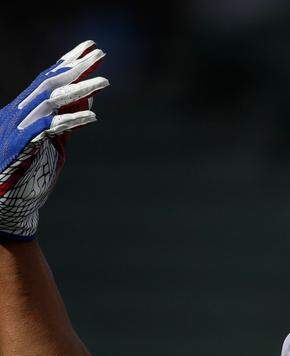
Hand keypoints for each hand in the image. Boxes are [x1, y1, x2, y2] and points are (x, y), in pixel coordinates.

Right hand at [0, 41, 108, 240]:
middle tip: (100, 52)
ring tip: (105, 82)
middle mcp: (21, 112)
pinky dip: (71, 120)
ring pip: (52, 100)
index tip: (90, 47)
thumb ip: (67, 121)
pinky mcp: (25, 144)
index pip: (49, 78)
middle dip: (76, 66)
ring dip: (80, 89)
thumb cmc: (27, 172)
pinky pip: (50, 128)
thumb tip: (88, 102)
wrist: (4, 201)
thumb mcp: (53, 141)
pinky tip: (93, 117)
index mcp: (26, 110)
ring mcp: (21, 126)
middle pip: (50, 82)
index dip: (68, 61)